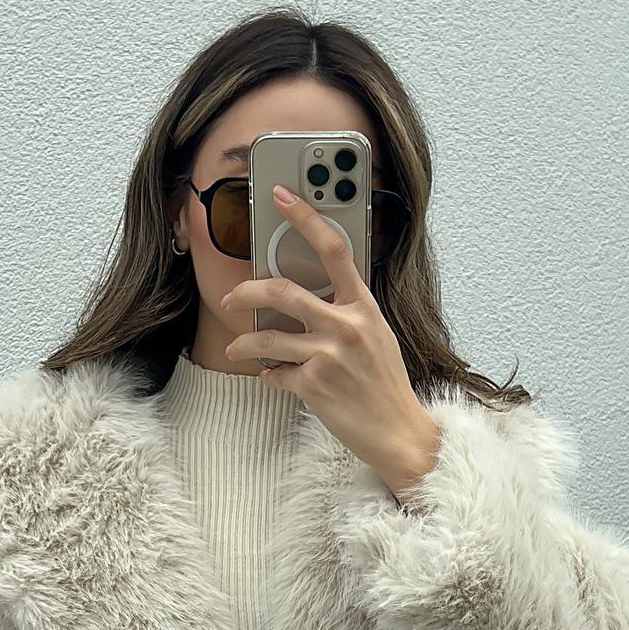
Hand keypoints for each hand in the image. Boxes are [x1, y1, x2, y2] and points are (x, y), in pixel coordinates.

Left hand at [220, 182, 441, 497]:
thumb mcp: (377, 337)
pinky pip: (275, 375)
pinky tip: (273, 378)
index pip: (334, 249)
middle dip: (246, 291)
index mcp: (364, 307)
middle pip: (283, 290)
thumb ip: (349, 313)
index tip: (282, 196)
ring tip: (237, 349)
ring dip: (244, 344)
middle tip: (231, 298)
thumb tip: (313, 298)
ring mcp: (329, 356)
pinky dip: (269, 377)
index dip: (306, 218)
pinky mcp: (314, 385)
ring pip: (267, 338)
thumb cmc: (386, 386)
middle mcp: (346, 326)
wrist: (398, 433)